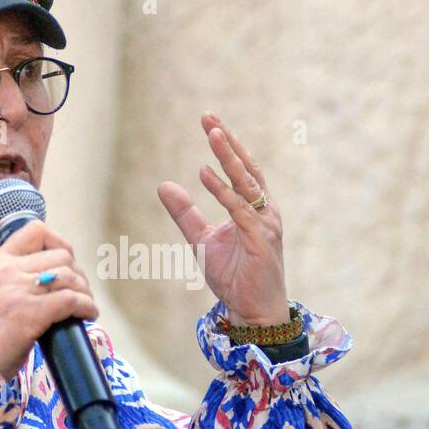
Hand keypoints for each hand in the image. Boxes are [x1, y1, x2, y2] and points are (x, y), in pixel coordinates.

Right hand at [0, 221, 98, 378]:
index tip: (67, 264)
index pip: (36, 231)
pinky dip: (86, 307)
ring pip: (70, 277)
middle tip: (80, 294)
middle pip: (61, 256)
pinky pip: (72, 300)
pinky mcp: (29, 313)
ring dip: (85, 293)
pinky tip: (87, 317)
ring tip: (85, 308)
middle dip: (78, 275)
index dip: (60, 243)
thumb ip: (13, 280)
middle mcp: (6, 270)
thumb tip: (53, 279)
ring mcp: (16, 290)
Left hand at [156, 112, 287, 324]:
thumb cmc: (235, 276)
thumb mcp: (202, 240)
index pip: (241, 169)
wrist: (253, 311)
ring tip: (212, 135)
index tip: (208, 120)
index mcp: (254, 208)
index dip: (226, 144)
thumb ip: (186, 213)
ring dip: (229, 158)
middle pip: (246, 169)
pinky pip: (240, 210)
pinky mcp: (260, 241)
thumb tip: (164, 185)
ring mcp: (265, 225)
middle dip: (227, 142)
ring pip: (246, 184)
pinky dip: (223, 192)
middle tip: (208, 118)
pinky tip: (205, 174)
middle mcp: (264, 211)